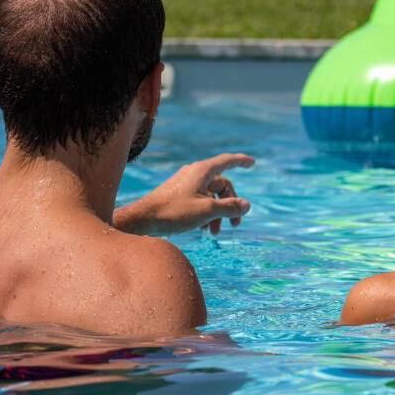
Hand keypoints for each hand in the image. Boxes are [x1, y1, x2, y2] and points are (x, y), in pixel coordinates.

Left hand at [115, 153, 255, 236]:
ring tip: (213, 233)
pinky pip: (199, 199)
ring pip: (210, 195)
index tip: (252, 163)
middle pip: (221, 185)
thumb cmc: (174, 212)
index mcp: (203, 171)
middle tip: (234, 225)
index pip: (227, 161)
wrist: (142, 220)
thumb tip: (247, 205)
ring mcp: (185, 183)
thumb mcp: (206, 211)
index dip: (241, 162)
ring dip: (216, 213)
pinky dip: (205, 212)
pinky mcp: (177, 194)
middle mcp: (195, 173)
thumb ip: (229, 207)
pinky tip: (201, 229)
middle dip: (230, 204)